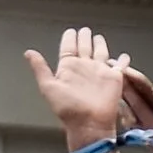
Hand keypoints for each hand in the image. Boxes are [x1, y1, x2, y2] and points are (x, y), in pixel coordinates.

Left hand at [26, 24, 133, 152]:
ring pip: (100, 53)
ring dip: (99, 45)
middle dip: (84, 38)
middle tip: (84, 30)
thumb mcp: (48, 86)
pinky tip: (123, 56)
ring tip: (98, 37)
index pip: (68, 49)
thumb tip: (28, 53)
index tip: (70, 31)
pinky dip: (123, 60)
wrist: (89, 122)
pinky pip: (120, 65)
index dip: (69, 39)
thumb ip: (40, 68)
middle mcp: (84, 68)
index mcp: (68, 69)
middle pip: (84, 48)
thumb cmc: (68, 108)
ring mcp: (99, 72)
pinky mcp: (114, 77)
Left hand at [120, 67, 152, 152]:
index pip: (139, 100)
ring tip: (116, 77)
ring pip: (133, 108)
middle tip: (110, 67)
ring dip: (126, 92)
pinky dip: (132, 104)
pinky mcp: (152, 135)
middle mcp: (147, 128)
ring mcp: (148, 132)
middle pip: (132, 102)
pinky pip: (139, 116)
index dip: (131, 83)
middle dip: (122, 84)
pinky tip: (126, 99)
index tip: (121, 68)